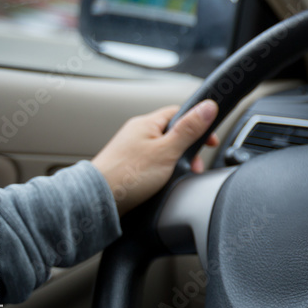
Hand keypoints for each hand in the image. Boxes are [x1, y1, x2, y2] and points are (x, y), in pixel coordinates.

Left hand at [91, 101, 219, 214]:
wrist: (97, 201)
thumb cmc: (127, 176)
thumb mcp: (167, 151)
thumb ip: (189, 129)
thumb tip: (208, 107)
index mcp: (146, 123)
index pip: (180, 112)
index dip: (199, 124)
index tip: (210, 140)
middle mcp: (137, 133)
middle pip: (174, 133)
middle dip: (189, 149)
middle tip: (195, 165)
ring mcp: (132, 150)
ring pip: (164, 149)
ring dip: (177, 162)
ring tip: (177, 176)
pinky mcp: (129, 167)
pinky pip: (154, 163)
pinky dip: (163, 171)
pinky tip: (163, 182)